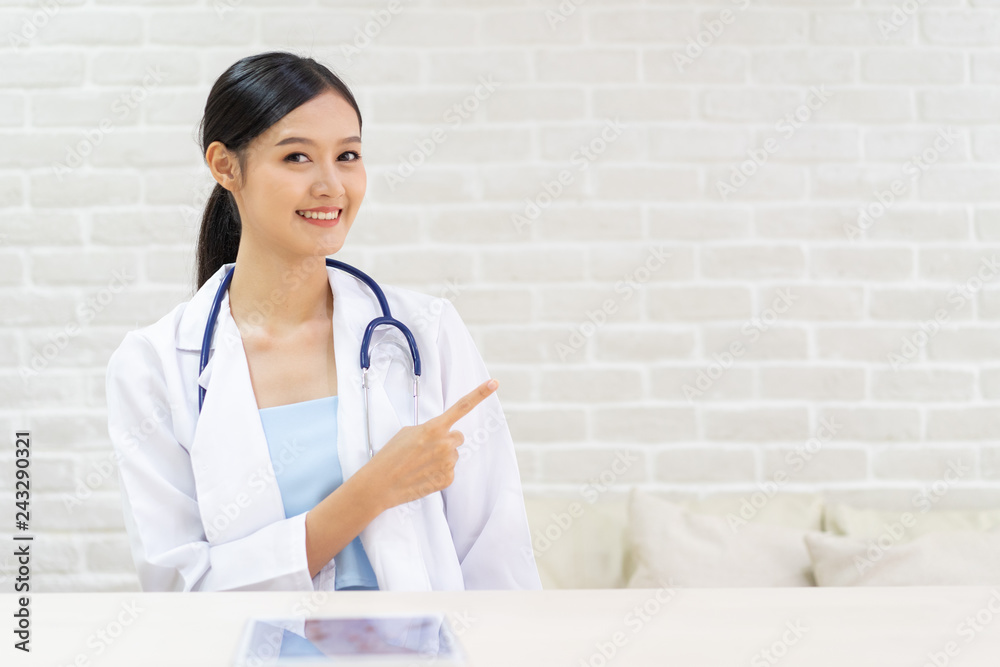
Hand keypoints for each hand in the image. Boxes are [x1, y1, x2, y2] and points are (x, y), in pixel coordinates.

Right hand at [364, 378, 498, 510]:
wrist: (380, 484)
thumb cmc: (390, 456)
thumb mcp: (408, 432)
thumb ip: (430, 429)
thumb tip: (441, 434)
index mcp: (434, 427)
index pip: (462, 406)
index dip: (480, 393)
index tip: (494, 383)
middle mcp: (445, 443)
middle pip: (458, 437)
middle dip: (447, 441)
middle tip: (427, 449)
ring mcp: (448, 462)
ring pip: (453, 455)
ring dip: (441, 458)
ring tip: (421, 464)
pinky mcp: (448, 479)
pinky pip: (449, 471)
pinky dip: (438, 473)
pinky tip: (423, 475)